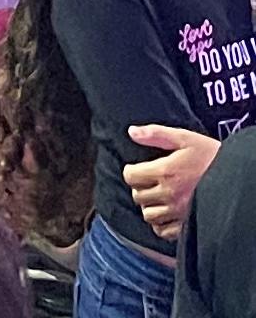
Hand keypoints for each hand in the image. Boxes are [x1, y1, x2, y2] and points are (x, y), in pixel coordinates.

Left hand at [125, 128, 220, 243]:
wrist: (233, 175)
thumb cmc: (209, 155)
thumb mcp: (183, 137)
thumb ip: (155, 134)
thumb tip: (132, 132)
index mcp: (165, 171)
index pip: (131, 177)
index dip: (130, 171)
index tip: (136, 169)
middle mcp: (169, 194)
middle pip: (138, 196)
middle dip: (139, 188)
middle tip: (147, 182)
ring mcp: (178, 212)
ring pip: (148, 215)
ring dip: (148, 206)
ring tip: (156, 197)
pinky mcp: (187, 224)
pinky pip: (163, 231)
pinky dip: (159, 224)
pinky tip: (164, 213)